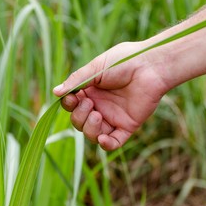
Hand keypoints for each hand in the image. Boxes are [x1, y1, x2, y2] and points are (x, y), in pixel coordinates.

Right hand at [53, 42, 169, 150]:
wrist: (150, 65)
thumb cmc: (123, 61)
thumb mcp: (96, 68)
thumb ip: (76, 81)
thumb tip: (55, 93)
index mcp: (90, 90)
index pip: (72, 105)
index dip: (69, 105)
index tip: (73, 97)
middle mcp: (100, 105)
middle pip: (79, 122)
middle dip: (79, 116)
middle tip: (90, 103)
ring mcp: (113, 117)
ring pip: (93, 134)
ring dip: (89, 129)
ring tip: (97, 115)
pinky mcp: (127, 125)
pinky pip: (114, 142)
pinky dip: (106, 144)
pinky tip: (103, 138)